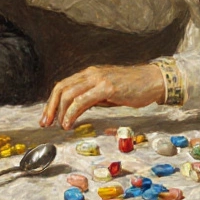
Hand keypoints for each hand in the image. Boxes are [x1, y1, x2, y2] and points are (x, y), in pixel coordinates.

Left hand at [40, 64, 165, 129]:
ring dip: (60, 112)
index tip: (47, 118)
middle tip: (46, 124)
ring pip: (69, 94)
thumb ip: (92, 98)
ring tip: (60, 126)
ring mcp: (99, 79)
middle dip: (50, 107)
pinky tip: (70, 123)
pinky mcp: (107, 87)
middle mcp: (91, 73)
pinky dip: (72, 112)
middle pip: (61, 88)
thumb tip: (78, 110)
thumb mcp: (108, 93)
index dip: (51, 102)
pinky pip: (82, 100)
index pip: (63, 86)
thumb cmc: (133, 88)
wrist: (153, 81)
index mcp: (89, 74)